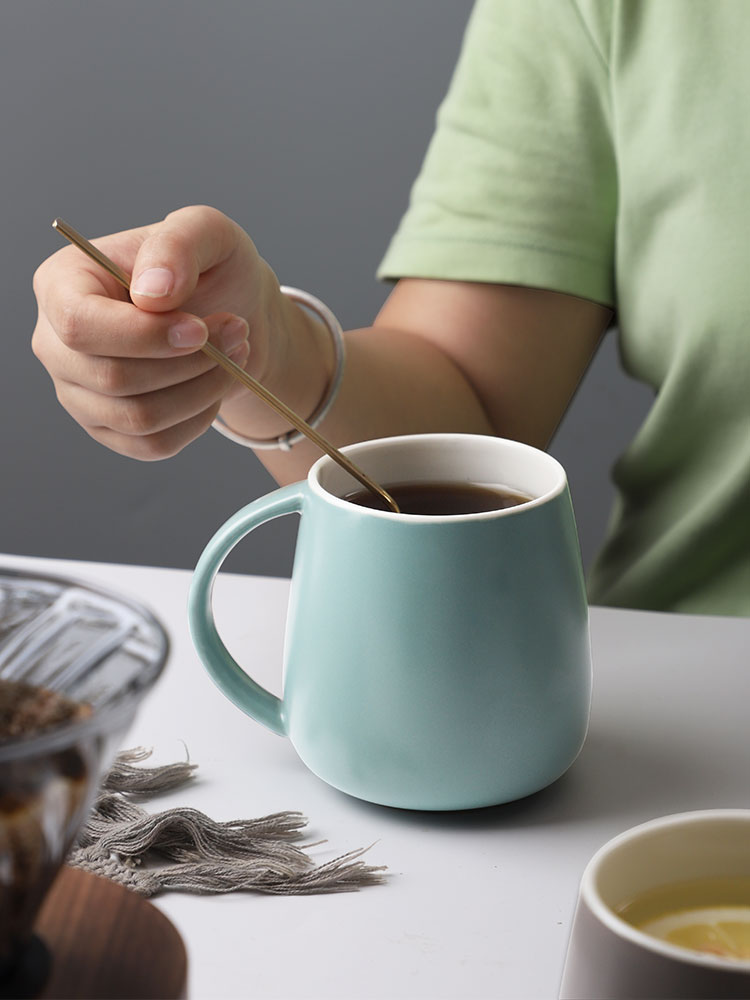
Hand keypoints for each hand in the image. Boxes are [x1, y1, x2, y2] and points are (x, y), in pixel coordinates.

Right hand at [32, 205, 277, 459]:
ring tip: (234, 355)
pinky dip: (197, 419)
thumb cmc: (211, 270)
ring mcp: (79, 392)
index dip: (143, 335)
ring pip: (138, 418)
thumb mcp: (208, 233)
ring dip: (201, 390)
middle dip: (189, 363)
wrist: (234, 315)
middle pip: (112, 378)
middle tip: (237, 333)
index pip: (79, 324)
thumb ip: (178, 244)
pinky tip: (213, 385)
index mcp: (63, 284)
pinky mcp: (109, 429)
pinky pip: (153, 445)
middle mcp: (57, 343)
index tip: (199, 329)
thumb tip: (153, 292)